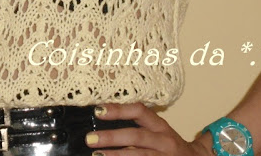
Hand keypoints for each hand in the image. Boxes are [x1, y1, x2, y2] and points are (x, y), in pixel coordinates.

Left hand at [85, 102, 212, 155]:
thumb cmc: (170, 147)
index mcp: (160, 126)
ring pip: (140, 155)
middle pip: (137, 136)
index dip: (119, 109)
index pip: (139, 111)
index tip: (98, 110)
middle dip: (112, 137)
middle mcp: (164, 140)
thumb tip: (104, 121)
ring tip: (97, 155)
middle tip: (90, 139)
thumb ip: (137, 128)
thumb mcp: (159, 133)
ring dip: (117, 155)